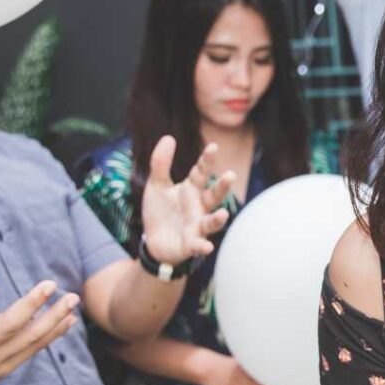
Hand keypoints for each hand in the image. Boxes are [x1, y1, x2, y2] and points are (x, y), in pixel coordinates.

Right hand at [0, 281, 80, 380]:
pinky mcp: (0, 371)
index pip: (12, 322)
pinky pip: (29, 353)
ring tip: (73, 311)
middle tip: (74, 297)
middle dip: (54, 315)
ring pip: (33, 347)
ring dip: (56, 328)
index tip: (50, 284)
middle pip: (30, 335)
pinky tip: (61, 325)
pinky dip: (47, 338)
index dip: (32, 303)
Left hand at [140, 137, 235, 264]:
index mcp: (191, 190)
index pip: (201, 172)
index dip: (207, 160)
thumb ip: (161, 163)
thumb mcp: (156, 185)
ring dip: (218, 219)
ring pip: (211, 222)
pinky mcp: (191, 243)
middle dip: (222, 187)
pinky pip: (199, 244)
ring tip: (224, 214)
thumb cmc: (161, 212)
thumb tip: (170, 137)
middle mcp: (199, 207)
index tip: (214, 147)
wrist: (154, 241)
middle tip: (230, 175)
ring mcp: (197, 226)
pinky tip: (207, 247)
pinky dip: (203, 246)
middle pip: (213, 196)